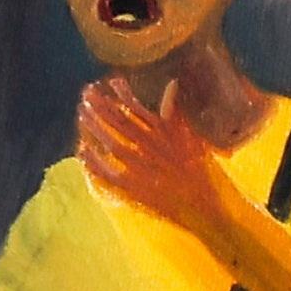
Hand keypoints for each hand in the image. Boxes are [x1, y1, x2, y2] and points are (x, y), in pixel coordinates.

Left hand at [78, 75, 252, 244]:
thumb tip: (173, 83)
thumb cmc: (202, 172)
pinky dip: (94, 163)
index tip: (109, 81)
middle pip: (120, 124)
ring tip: (82, 112)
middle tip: (86, 93)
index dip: (121, 95)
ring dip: (95, 127)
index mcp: (166, 136)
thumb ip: (178, 111)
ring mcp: (142, 170)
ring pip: (112, 144)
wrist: (207, 208)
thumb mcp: (194, 138)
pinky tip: (82, 150)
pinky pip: (108, 175)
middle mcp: (152, 150)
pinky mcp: (135, 191)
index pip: (137, 110)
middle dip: (101, 106)